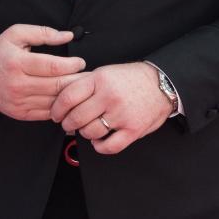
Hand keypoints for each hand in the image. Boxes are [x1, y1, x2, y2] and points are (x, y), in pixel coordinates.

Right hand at [0, 24, 86, 121]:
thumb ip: (43, 33)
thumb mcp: (16, 34)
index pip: (52, 66)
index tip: (81, 62)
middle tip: (89, 76)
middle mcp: (17, 84)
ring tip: (83, 88)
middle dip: (77, 81)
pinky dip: (61, 107)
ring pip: (54, 102)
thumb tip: (68, 35)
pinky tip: (69, 100)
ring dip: (72, 96)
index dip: (71, 65)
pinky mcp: (20, 113)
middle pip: (56, 86)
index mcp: (17, 63)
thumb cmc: (0, 52)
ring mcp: (19, 102)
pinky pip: (47, 113)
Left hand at [49, 62, 172, 154]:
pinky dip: (100, 146)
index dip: (57, 109)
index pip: (68, 97)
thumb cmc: (131, 79)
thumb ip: (85, 84)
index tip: (56, 114)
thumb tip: (61, 99)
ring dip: (84, 133)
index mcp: (100, 79)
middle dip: (68, 124)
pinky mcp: (133, 130)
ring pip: (90, 132)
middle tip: (69, 124)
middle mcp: (109, 96)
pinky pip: (109, 146)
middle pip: (76, 117)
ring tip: (87, 128)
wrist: (161, 84)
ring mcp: (122, 114)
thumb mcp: (105, 72)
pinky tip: (99, 141)